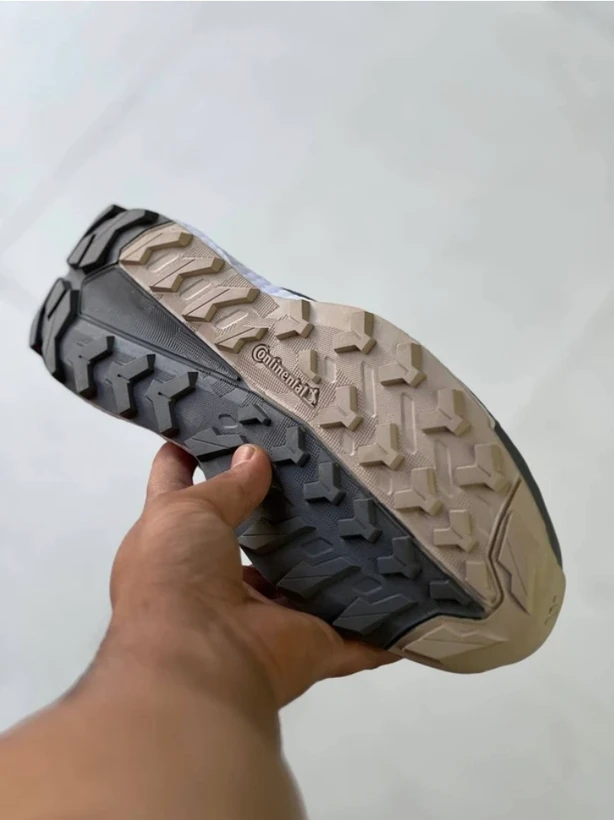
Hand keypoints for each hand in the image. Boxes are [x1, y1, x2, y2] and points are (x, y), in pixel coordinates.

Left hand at [108, 443, 396, 708]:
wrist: (199, 664)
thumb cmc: (175, 576)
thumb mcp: (186, 512)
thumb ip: (227, 486)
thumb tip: (254, 457)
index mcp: (178, 545)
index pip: (178, 483)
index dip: (191, 450)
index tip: (219, 417)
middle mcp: (219, 582)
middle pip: (252, 535)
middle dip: (278, 503)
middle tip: (319, 460)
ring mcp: (267, 616)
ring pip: (308, 582)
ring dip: (333, 558)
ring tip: (371, 508)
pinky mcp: (313, 644)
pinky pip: (358, 634)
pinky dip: (384, 627)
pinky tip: (413, 594)